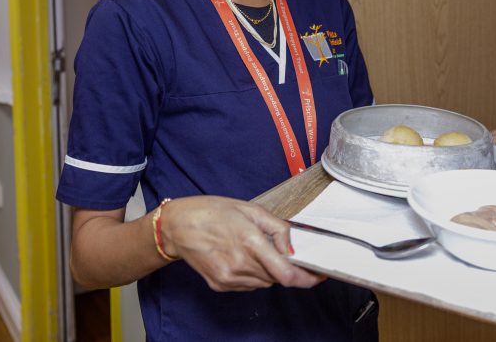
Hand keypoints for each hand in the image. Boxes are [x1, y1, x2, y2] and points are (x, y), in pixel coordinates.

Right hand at [158, 196, 325, 291]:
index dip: (307, 278)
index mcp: (250, 242)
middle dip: (284, 266)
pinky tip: (241, 256)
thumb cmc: (210, 212)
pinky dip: (252, 273)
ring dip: (268, 270)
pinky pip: (248, 285)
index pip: (287, 273)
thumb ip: (277, 228)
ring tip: (252, 248)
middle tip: (278, 249)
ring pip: (264, 282)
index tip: (318, 275)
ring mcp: (229, 278)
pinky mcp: (220, 285)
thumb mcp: (249, 209)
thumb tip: (292, 246)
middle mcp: (240, 264)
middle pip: (277, 278)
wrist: (177, 226)